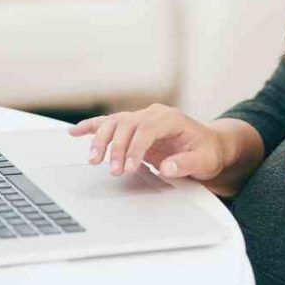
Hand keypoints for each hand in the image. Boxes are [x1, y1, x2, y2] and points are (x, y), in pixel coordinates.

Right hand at [67, 103, 228, 181]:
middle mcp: (154, 114)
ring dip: (101, 139)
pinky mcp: (133, 126)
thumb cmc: (207, 152)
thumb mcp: (205, 161)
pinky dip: (92, 127)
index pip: (147, 128)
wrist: (209, 145)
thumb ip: (186, 164)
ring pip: (115, 122)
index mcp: (171, 118)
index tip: (129, 167)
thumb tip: (166, 166)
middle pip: (127, 124)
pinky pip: (109, 123)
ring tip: (94, 159)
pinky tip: (75, 132)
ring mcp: (142, 118)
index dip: (136, 147)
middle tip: (112, 170)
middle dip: (117, 147)